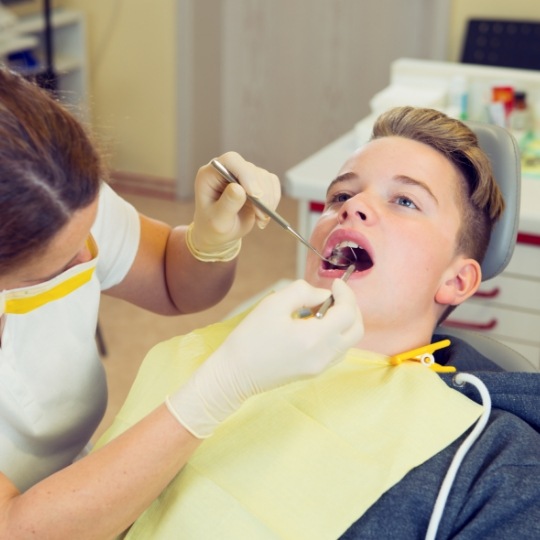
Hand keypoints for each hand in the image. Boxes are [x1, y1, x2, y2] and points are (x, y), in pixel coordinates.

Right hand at [167, 279, 363, 436]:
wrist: (234, 374)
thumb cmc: (250, 337)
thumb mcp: (273, 304)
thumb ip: (303, 292)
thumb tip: (322, 295)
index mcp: (315, 338)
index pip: (348, 313)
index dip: (346, 294)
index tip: (334, 283)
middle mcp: (324, 356)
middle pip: (356, 330)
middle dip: (350, 308)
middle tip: (333, 295)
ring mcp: (321, 367)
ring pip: (349, 342)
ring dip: (343, 321)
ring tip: (319, 310)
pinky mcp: (314, 372)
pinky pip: (337, 351)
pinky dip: (335, 334)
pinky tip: (315, 326)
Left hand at [188, 152, 280, 260]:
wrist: (219, 232)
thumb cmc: (213, 226)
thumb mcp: (218, 221)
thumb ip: (227, 204)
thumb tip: (239, 188)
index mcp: (211, 174)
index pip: (231, 161)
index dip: (245, 174)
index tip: (255, 195)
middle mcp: (228, 169)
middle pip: (251, 170)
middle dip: (261, 194)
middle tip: (262, 215)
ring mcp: (243, 174)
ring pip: (265, 177)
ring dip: (268, 200)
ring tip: (260, 220)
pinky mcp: (257, 182)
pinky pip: (272, 184)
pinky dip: (273, 201)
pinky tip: (263, 216)